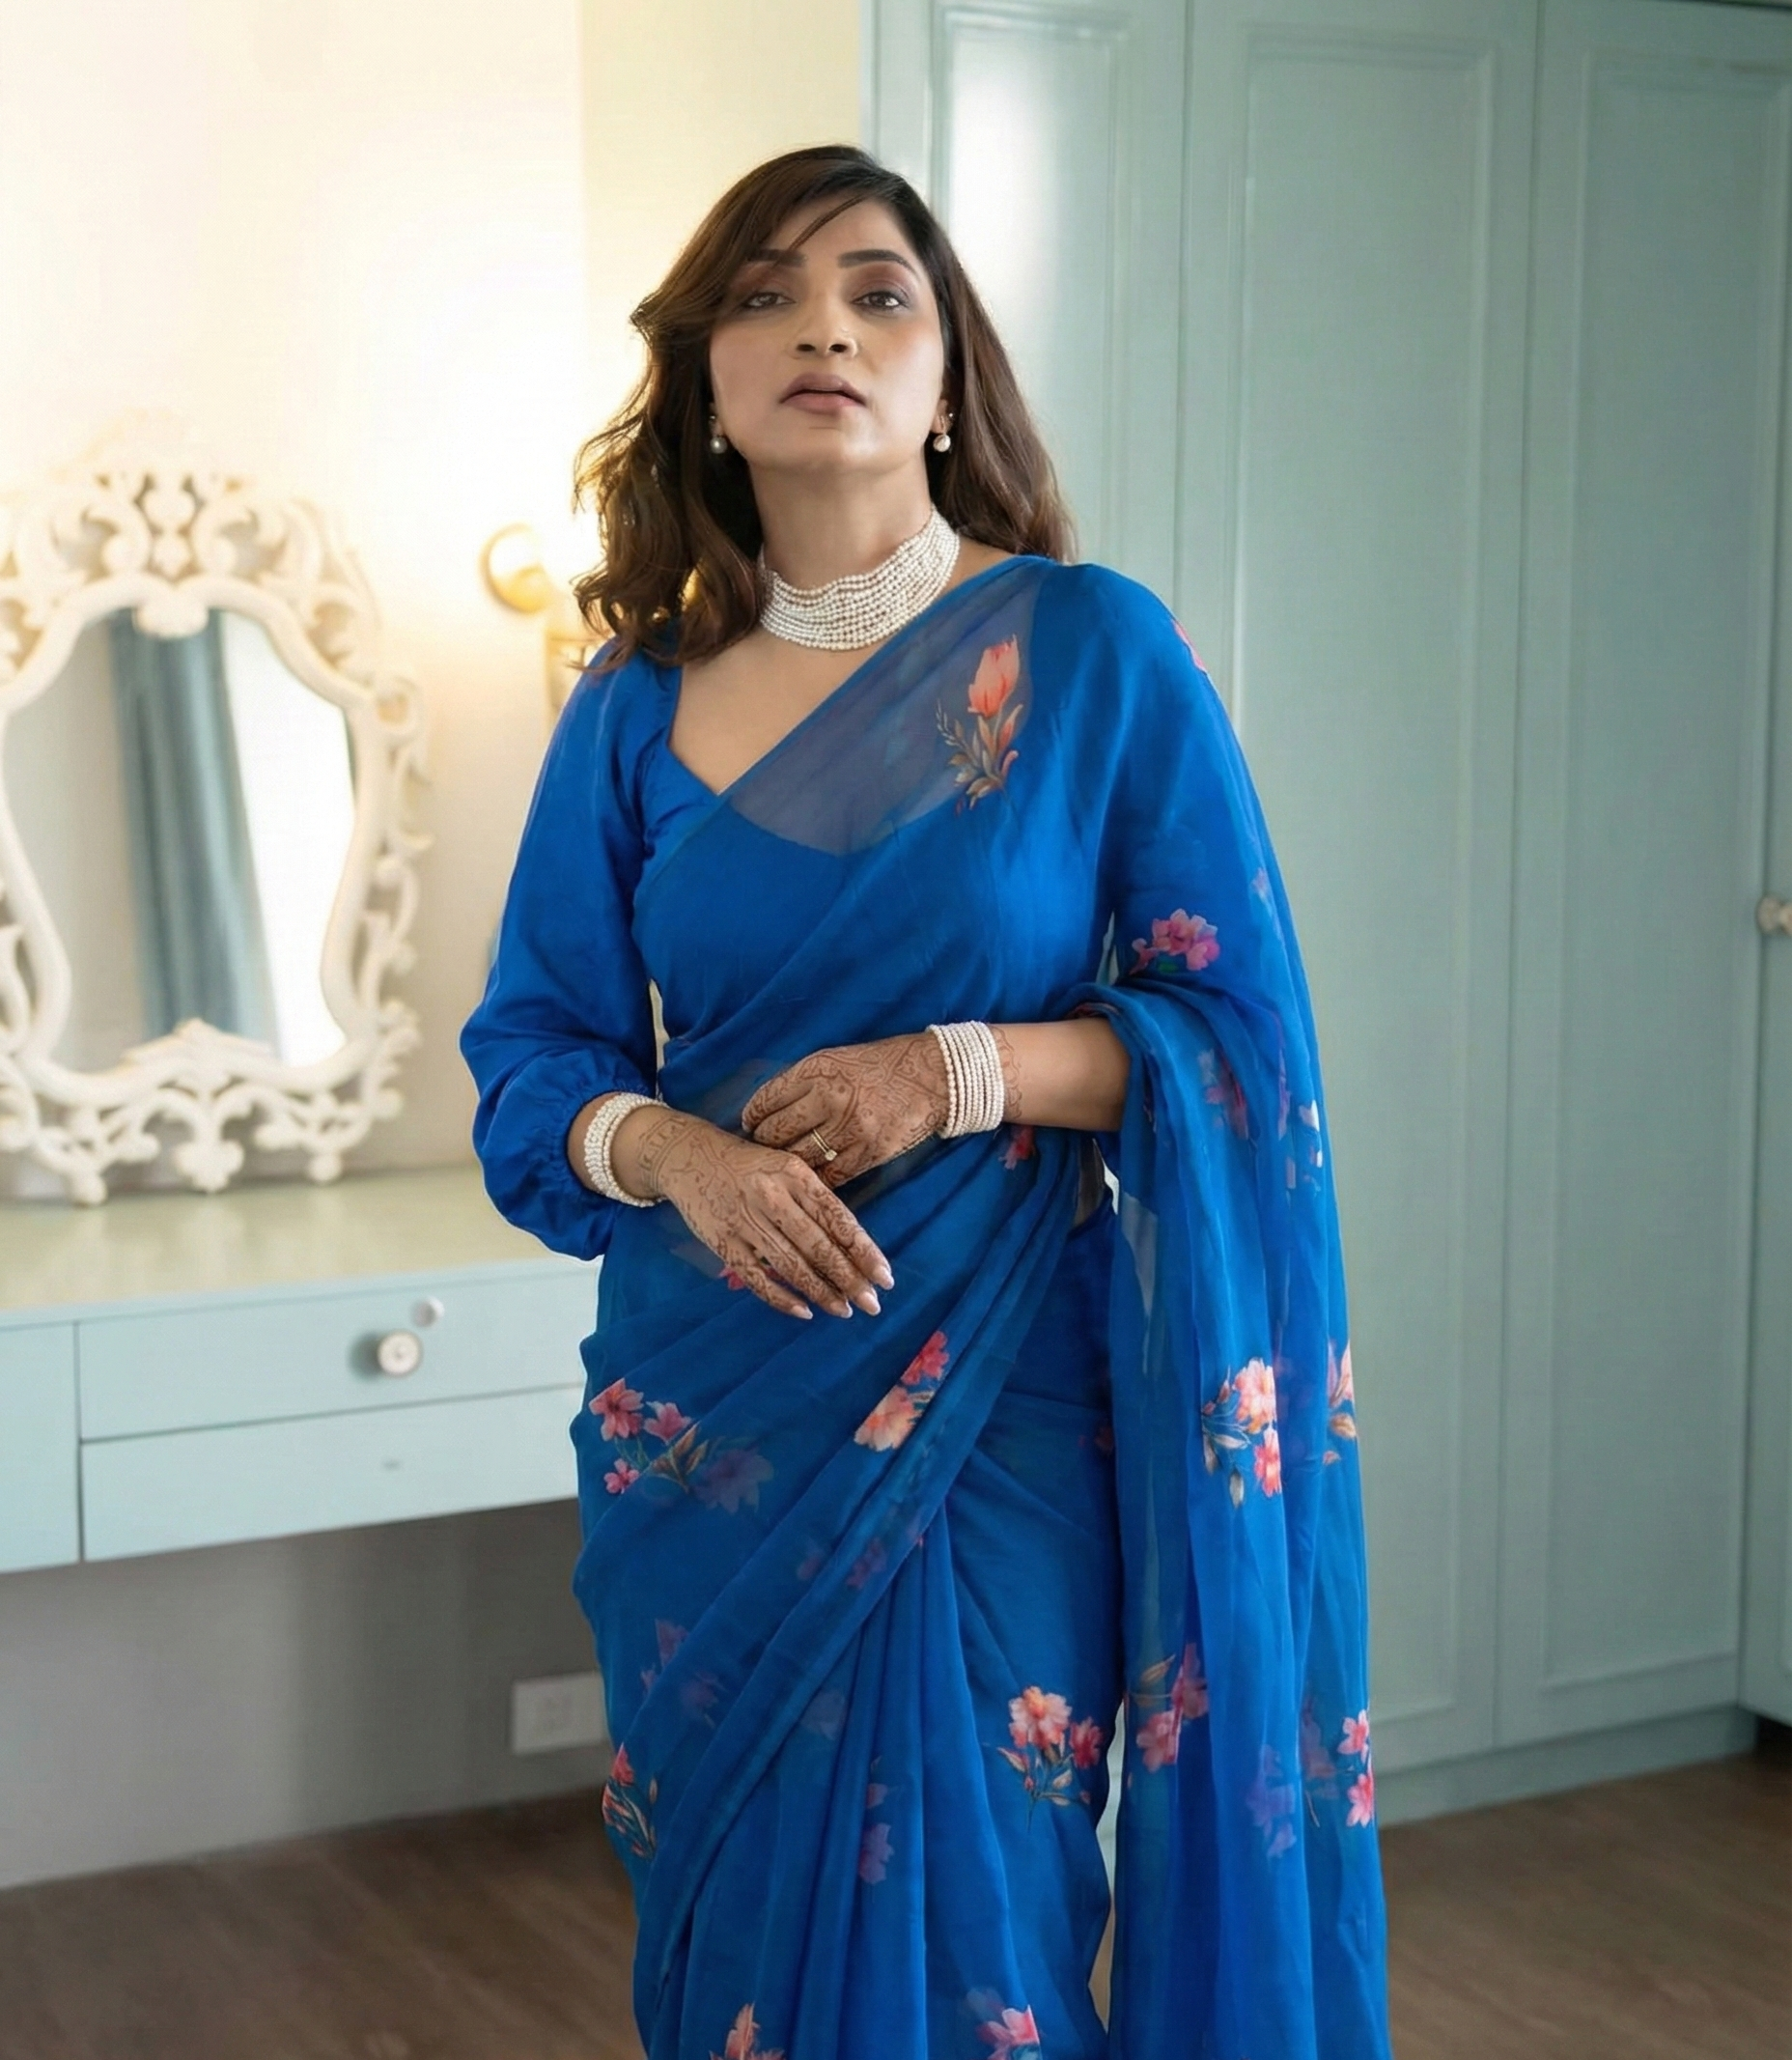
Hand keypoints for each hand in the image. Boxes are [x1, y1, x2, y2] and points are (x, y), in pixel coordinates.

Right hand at [627, 1107, 894, 1322]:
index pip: (838, 1219)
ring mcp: (746, 1222)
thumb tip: (854, 1246)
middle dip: (849, 1279)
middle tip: (872, 1305)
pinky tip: (804, 1312)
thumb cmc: (750, 1164)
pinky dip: (781, 1297)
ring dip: (821, 1292)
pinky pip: (756, 1277)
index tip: (885, 1276)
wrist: (688, 1156)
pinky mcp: (723, 1242)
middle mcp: (773, 1197)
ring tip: (844, 1310)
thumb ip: (815, 1200)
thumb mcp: (787, 1167)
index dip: (863, 1251)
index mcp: (795, 1175)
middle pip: (818, 1247)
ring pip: (791, 1265)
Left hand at [739, 1034, 954, 1186]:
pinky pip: (829, 1177)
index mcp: (818, 1071)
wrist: (933, 1077)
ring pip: (799, 1158)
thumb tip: (767, 1107)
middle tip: (762, 1147)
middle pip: (776, 1133)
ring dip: (786, 1163)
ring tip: (782, 1163)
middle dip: (763, 1142)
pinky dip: (815, 1178)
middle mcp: (830, 1100)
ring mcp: (850, 1130)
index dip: (752, 1116)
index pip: (767, 1100)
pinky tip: (809, 1175)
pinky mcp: (868, 1155)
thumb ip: (801, 1081)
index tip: (750, 1123)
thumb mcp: (835, 1059)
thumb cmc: (880, 1065)